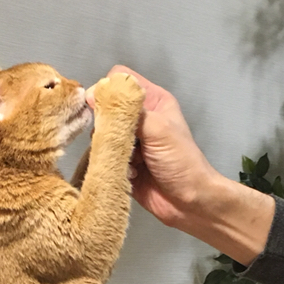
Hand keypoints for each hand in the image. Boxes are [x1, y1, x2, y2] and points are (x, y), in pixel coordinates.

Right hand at [87, 66, 273, 265]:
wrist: (191, 203)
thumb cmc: (181, 162)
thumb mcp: (158, 129)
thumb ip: (127, 111)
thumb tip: (92, 95)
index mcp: (153, 101)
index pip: (120, 79)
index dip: (108, 90)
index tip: (103, 108)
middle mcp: (140, 119)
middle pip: (106, 108)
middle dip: (106, 124)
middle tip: (115, 139)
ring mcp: (130, 143)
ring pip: (102, 134)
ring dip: (110, 148)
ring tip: (125, 160)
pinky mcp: (123, 164)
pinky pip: (104, 157)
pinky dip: (112, 165)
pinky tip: (128, 175)